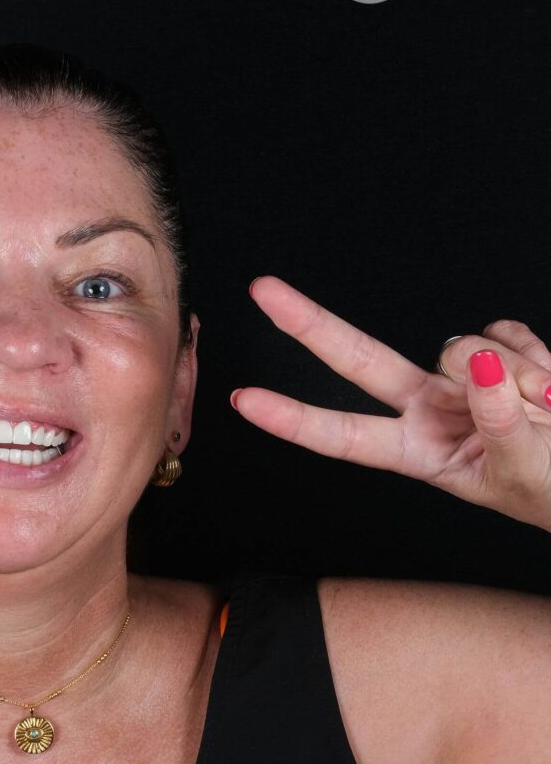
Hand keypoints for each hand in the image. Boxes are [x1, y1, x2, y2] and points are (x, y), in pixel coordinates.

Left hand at [231, 275, 550, 531]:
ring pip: (457, 345)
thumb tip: (475, 366)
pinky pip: (502, 331)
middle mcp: (426, 409)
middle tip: (260, 290)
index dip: (293, 420)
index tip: (243, 402)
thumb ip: (500, 423)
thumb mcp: (523, 473)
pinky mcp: (497, 351)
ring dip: (510, 371)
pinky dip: (535, 355)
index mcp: (416, 453)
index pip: (343, 436)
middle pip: (359, 360)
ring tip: (548, 408)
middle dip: (310, 324)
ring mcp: (460, 378)